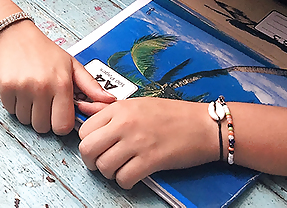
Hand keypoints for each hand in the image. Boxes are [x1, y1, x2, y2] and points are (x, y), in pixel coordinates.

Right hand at [0, 21, 113, 133]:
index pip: (63, 126)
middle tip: (44, 104)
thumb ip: (91, 86)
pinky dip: (15, 106)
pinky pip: (11, 111)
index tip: (59, 114)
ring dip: (29, 113)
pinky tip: (20, 91)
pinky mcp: (5, 87)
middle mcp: (42, 87)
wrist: (16, 36)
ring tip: (32, 95)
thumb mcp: (72, 66)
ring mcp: (22, 88)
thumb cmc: (46, 52)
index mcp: (62, 84)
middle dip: (44, 120)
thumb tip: (110, 101)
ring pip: (26, 121)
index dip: (61, 123)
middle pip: (43, 127)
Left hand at [78, 98, 219, 188]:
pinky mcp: (151, 160)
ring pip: (104, 166)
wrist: (204, 125)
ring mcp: (138, 142)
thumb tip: (83, 107)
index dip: (88, 142)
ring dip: (109, 173)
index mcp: (119, 109)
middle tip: (100, 163)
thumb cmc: (172, 114)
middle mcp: (125, 124)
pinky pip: (124, 178)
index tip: (96, 147)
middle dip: (91, 161)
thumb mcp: (137, 104)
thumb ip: (108, 109)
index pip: (84, 129)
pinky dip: (125, 182)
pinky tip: (132, 175)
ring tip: (119, 169)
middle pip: (88, 149)